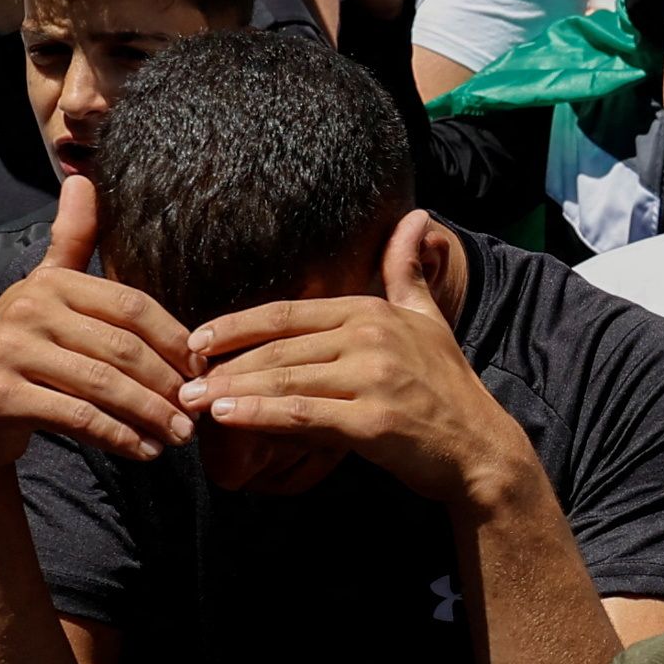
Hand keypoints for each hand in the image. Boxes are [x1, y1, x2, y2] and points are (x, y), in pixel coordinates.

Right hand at [0, 178, 191, 478]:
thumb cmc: (23, 353)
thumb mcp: (44, 294)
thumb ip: (70, 243)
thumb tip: (83, 178)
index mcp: (50, 283)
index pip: (131, 306)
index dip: (174, 338)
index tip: (201, 368)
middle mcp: (27, 309)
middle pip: (121, 348)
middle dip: (167, 383)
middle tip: (196, 411)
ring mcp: (11, 352)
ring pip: (103, 386)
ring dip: (149, 415)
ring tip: (178, 437)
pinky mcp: (1, 395)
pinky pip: (77, 417)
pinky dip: (118, 437)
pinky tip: (143, 451)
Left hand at [183, 217, 525, 506]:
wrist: (481, 447)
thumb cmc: (447, 387)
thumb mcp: (428, 319)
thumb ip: (407, 271)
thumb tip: (415, 215)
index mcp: (372, 311)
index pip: (288, 313)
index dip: (237, 325)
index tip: (198, 339)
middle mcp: (370, 337)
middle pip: (279, 347)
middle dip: (225, 363)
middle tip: (181, 378)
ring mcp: (372, 379)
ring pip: (285, 379)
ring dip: (231, 389)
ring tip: (190, 401)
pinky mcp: (373, 422)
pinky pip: (303, 415)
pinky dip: (260, 415)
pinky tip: (227, 418)